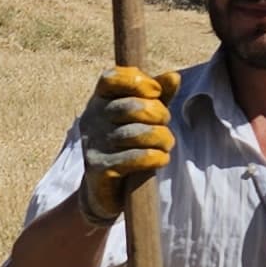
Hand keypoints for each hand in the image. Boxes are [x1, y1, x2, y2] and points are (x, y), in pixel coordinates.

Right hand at [77, 66, 172, 223]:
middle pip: (131, 107)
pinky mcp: (98, 168)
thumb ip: (158, 97)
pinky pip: (133, 158)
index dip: (138, 81)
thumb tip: (174, 76)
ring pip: (136, 133)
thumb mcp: (142, 118)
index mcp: (99, 100)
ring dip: (160, 138)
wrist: (104, 190)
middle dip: (158, 113)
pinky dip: (154, 157)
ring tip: (167, 144)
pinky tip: (161, 159)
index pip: (112, 78)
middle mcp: (91, 119)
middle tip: (165, 123)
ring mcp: (93, 144)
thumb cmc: (126, 146)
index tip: (157, 92)